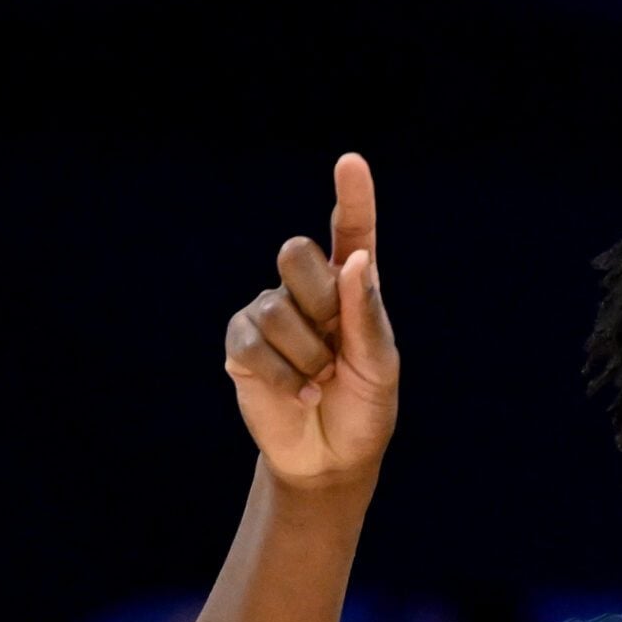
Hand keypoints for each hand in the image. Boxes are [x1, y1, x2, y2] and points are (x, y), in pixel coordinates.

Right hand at [224, 154, 397, 485]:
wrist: (330, 458)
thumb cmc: (364, 409)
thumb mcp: (380, 367)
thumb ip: (367, 315)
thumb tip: (352, 261)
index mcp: (351, 289)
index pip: (350, 232)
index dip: (352, 197)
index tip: (352, 162)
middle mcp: (308, 292)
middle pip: (295, 253)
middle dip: (318, 301)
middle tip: (335, 348)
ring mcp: (270, 314)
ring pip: (275, 309)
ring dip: (306, 357)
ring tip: (320, 382)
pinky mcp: (242, 345)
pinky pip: (251, 343)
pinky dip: (282, 375)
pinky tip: (301, 393)